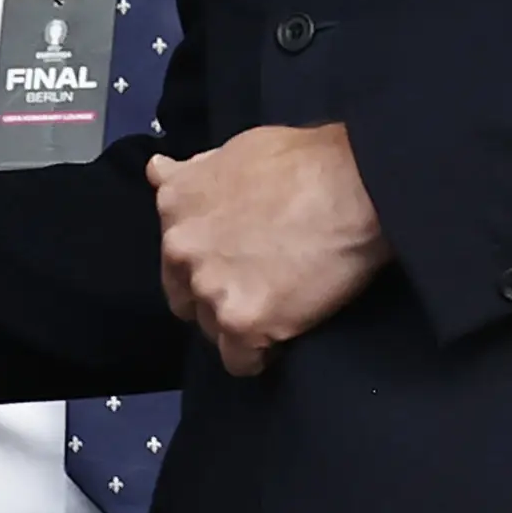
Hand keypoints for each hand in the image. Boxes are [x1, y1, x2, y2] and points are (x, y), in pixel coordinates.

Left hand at [148, 123, 390, 375]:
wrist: (354, 187)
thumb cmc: (304, 161)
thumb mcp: (233, 151)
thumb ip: (192, 173)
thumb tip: (157, 171)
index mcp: (174, 204)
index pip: (174, 253)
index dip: (207, 259)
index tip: (238, 257)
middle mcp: (179, 248)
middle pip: (186, 297)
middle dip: (216, 295)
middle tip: (260, 282)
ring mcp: (208, 286)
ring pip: (211, 329)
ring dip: (240, 322)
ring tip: (280, 301)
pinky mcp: (241, 321)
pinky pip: (239, 361)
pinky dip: (260, 354)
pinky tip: (284, 331)